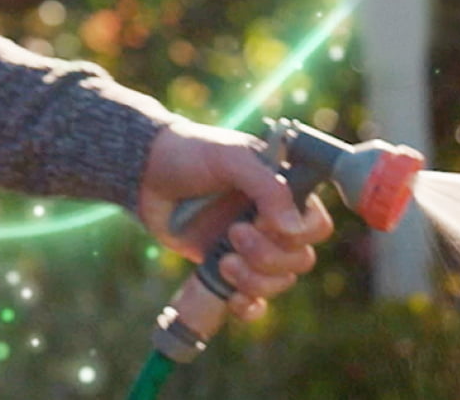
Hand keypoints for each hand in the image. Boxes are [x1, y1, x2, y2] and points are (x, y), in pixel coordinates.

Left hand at [137, 118, 334, 320]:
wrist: (143, 169)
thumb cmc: (188, 153)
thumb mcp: (229, 157)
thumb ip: (267, 187)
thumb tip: (293, 230)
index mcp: (281, 194)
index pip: (316, 226)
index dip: (298, 232)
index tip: (263, 219)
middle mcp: (271, 223)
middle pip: (299, 260)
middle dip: (268, 255)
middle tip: (233, 232)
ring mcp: (249, 247)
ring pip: (277, 282)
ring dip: (255, 280)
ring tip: (222, 261)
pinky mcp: (224, 265)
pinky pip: (252, 300)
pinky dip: (248, 306)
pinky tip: (233, 298)